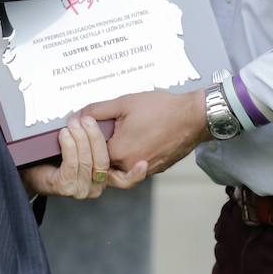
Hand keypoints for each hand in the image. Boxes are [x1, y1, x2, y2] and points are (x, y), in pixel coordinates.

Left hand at [20, 113, 148, 198]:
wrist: (30, 165)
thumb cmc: (68, 149)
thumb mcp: (91, 135)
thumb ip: (104, 127)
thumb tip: (110, 122)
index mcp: (108, 176)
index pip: (127, 177)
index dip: (135, 173)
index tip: (141, 162)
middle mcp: (98, 185)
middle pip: (102, 162)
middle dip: (94, 138)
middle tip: (87, 119)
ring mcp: (82, 188)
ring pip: (87, 163)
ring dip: (80, 140)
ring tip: (74, 123)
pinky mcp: (65, 187)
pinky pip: (71, 165)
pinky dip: (69, 147)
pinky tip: (65, 134)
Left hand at [83, 89, 208, 175]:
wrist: (194, 116)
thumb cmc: (161, 108)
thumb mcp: (124, 103)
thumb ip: (97, 110)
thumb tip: (78, 116)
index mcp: (119, 152)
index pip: (91, 155)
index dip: (85, 143)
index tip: (83, 132)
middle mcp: (131, 167)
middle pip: (104, 166)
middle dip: (96, 153)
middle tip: (94, 138)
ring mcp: (145, 170)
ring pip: (120, 171)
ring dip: (113, 158)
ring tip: (112, 140)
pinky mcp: (157, 169)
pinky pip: (136, 169)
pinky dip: (129, 159)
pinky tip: (131, 141)